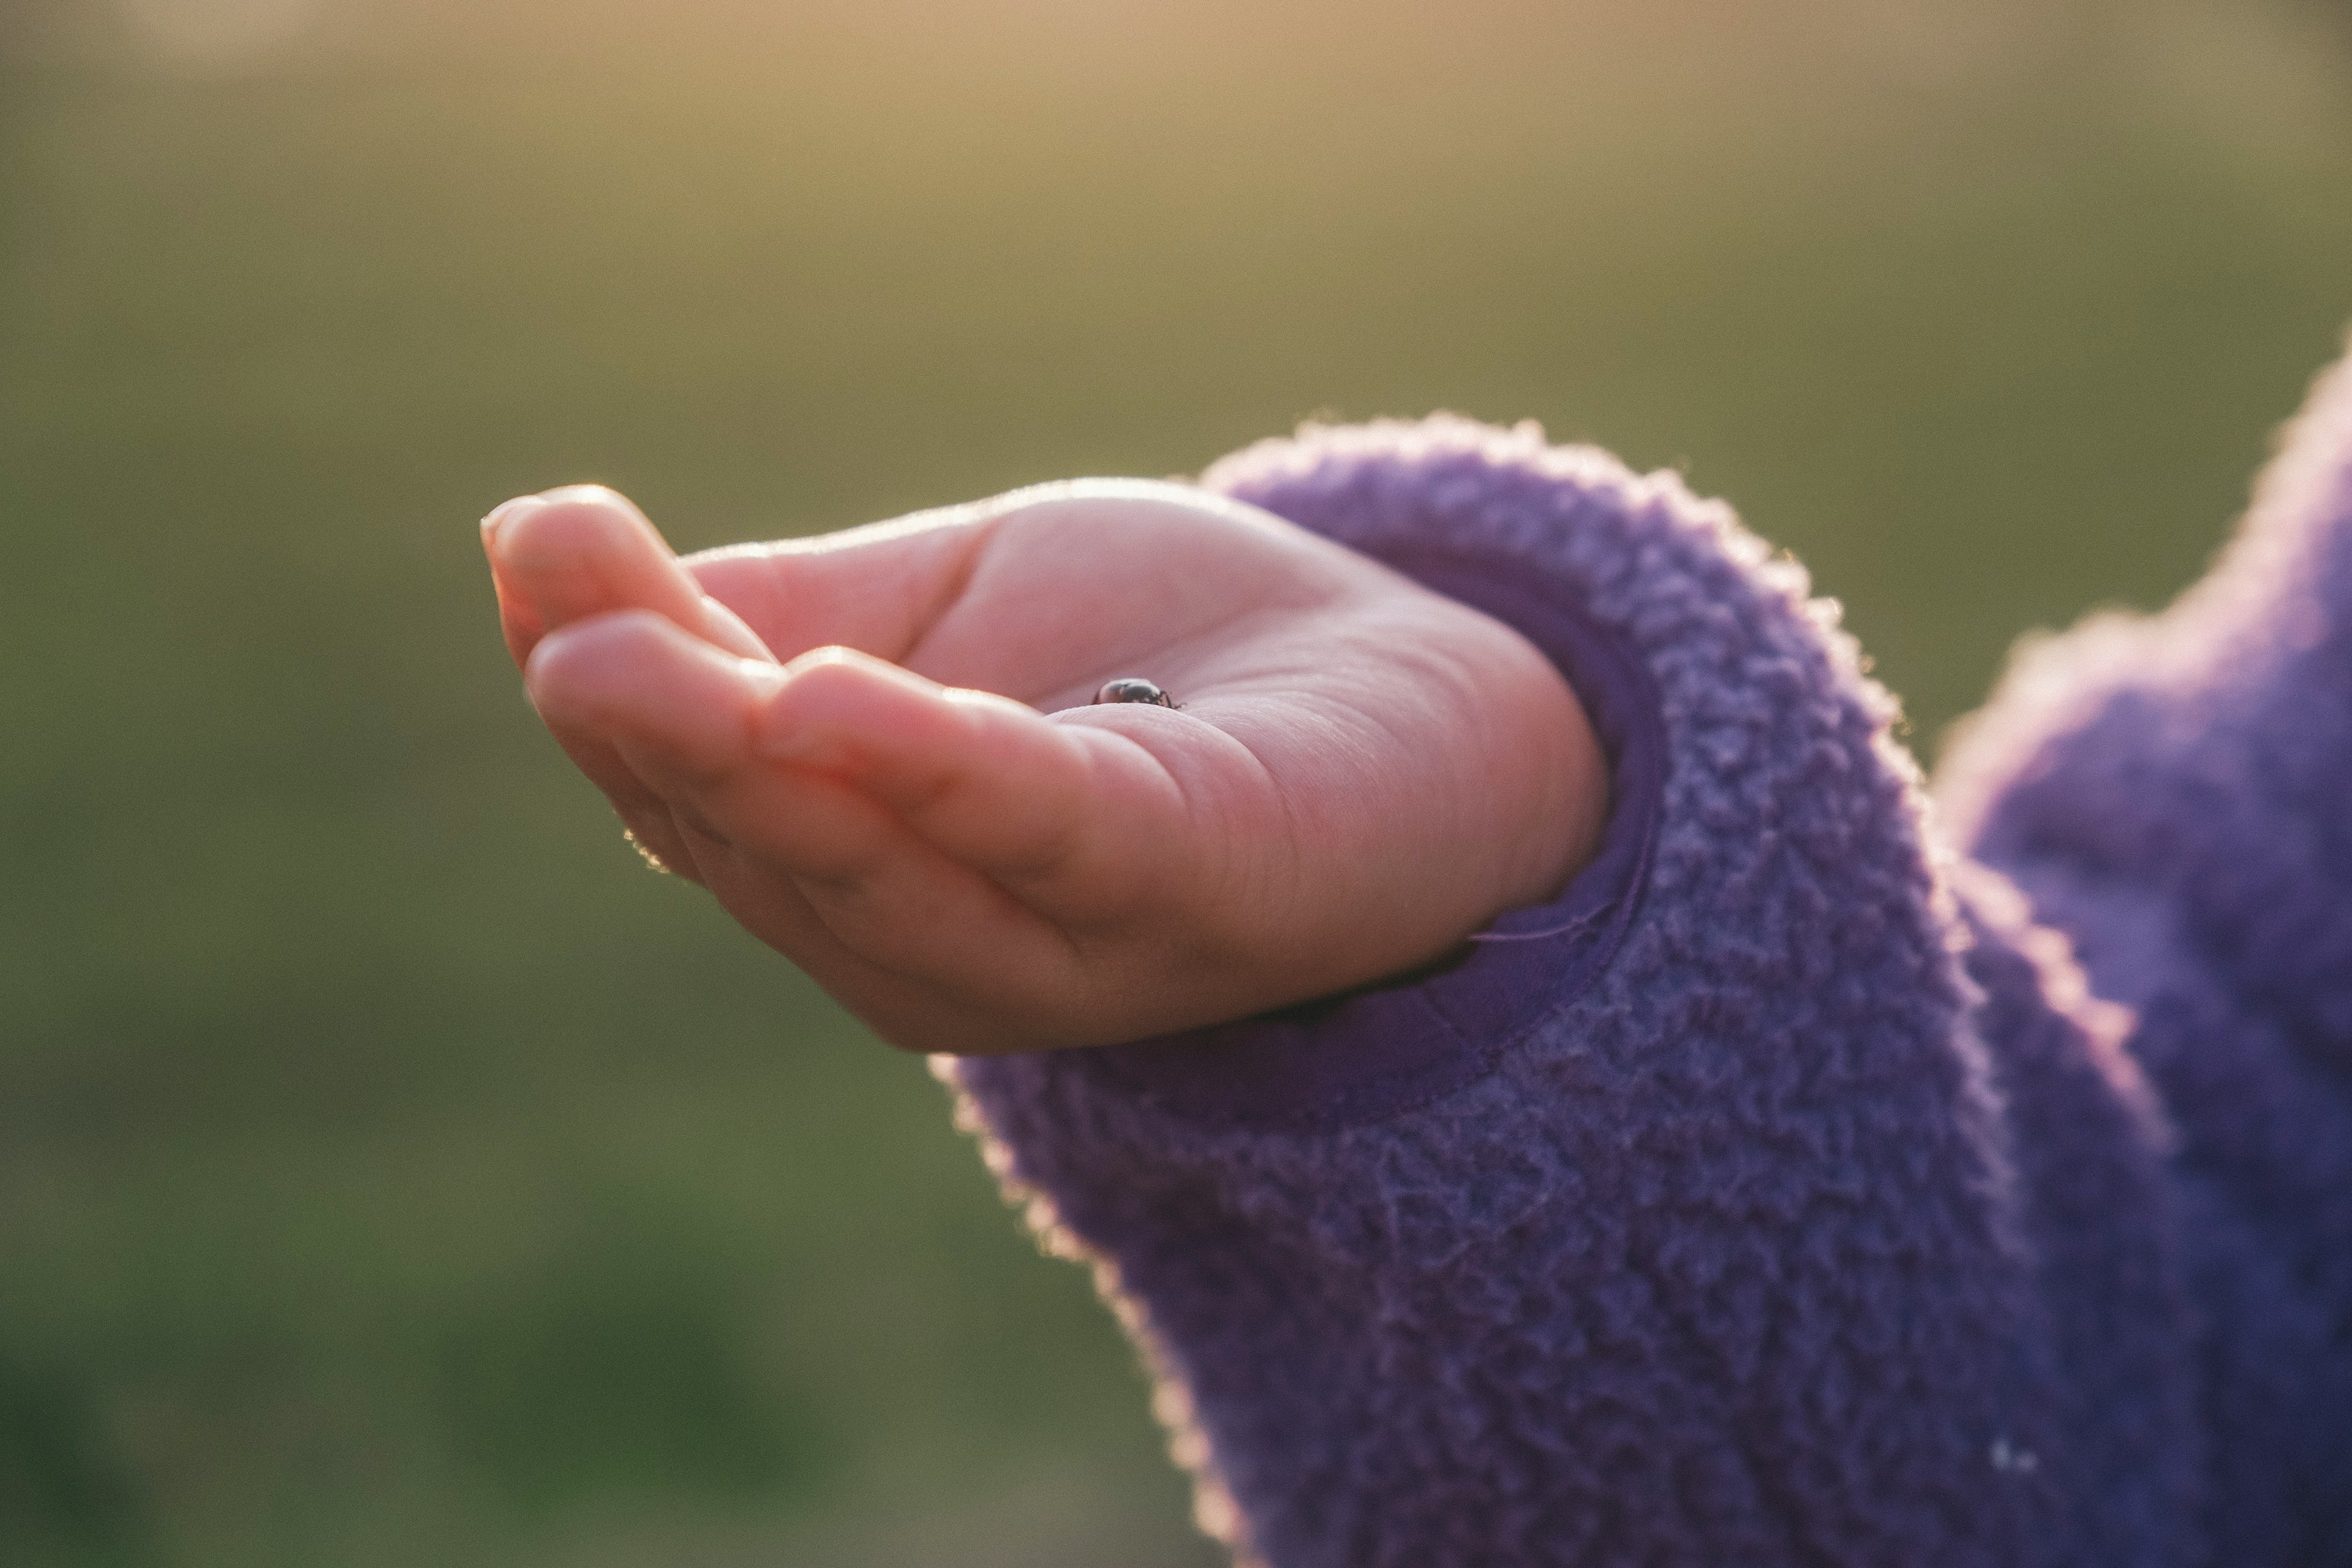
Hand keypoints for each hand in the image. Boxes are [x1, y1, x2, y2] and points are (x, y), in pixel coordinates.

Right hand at [483, 480, 1605, 1054]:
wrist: (1417, 706)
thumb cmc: (1165, 660)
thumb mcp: (949, 607)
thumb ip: (783, 608)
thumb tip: (556, 561)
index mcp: (858, 871)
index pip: (692, 787)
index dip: (600, 674)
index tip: (531, 544)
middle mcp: (930, 943)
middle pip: (754, 835)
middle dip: (643, 717)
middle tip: (550, 595)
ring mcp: (1058, 944)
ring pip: (867, 863)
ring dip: (737, 756)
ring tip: (625, 657)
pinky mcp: (1190, 888)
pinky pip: (1045, 833)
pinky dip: (935, 774)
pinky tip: (831, 705)